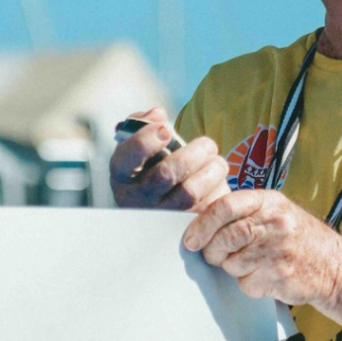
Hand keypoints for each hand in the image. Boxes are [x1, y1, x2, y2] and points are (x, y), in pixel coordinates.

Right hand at [110, 107, 230, 211]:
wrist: (157, 206)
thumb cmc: (149, 166)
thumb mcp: (137, 146)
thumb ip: (143, 123)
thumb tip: (158, 114)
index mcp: (123, 174)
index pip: (128, 157)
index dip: (147, 141)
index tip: (166, 130)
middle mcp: (138, 199)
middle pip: (166, 174)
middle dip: (193, 153)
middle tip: (207, 144)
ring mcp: (161, 216)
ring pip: (190, 192)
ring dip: (211, 170)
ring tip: (215, 160)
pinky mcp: (186, 226)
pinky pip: (208, 206)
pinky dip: (219, 188)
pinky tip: (217, 180)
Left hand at [182, 189, 341, 307]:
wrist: (335, 266)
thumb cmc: (298, 237)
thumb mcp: (276, 212)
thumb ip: (243, 212)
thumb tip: (199, 221)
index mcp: (270, 201)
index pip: (226, 206)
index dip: (202, 224)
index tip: (190, 238)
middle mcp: (275, 223)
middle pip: (225, 237)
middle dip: (211, 250)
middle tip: (212, 254)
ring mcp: (278, 251)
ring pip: (232, 262)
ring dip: (232, 267)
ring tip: (251, 263)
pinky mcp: (279, 276)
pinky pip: (245, 283)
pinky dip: (248, 283)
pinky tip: (264, 276)